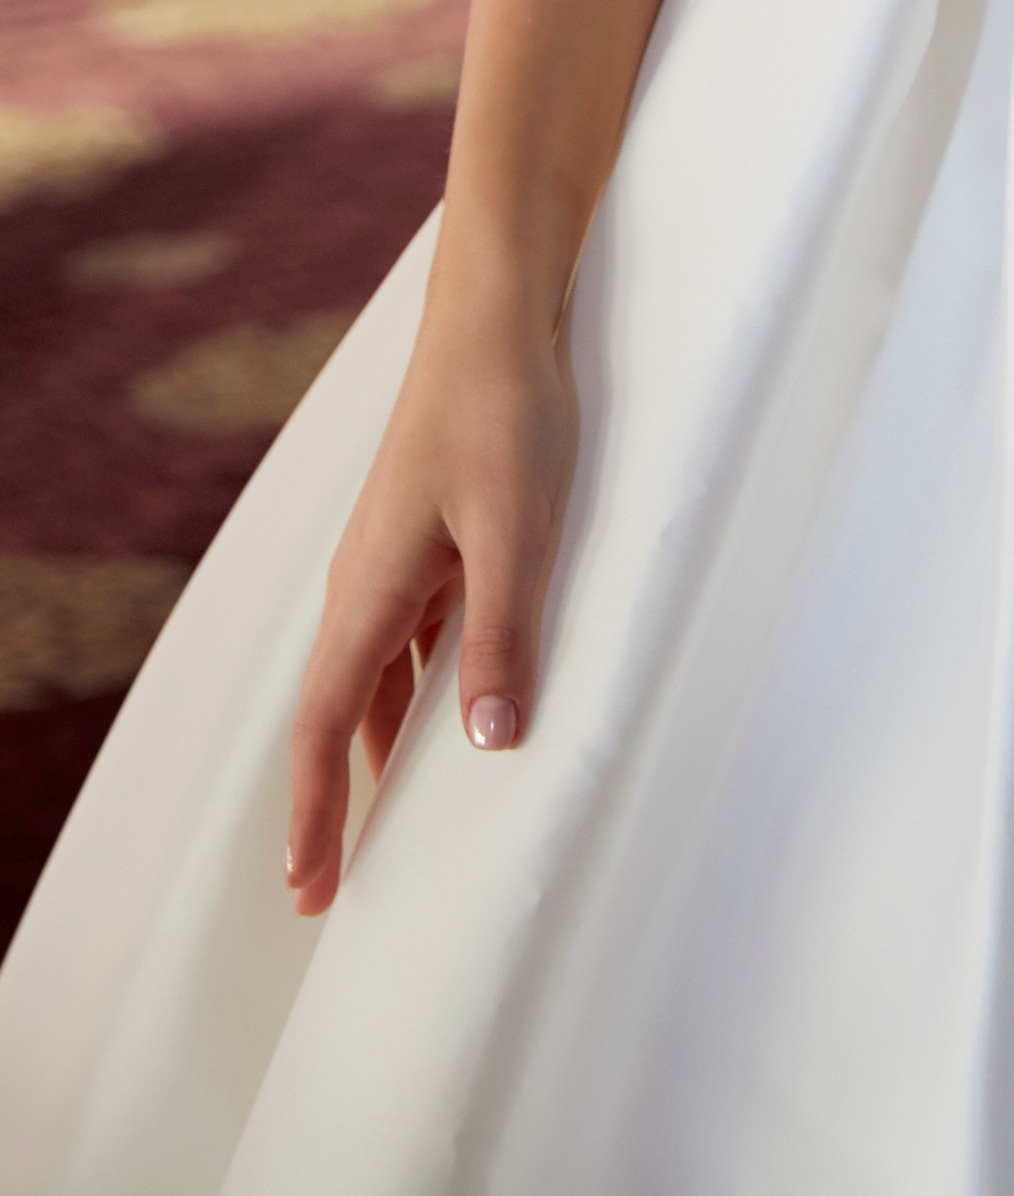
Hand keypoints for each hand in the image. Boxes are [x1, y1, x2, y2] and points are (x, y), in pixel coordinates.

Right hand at [285, 279, 577, 915]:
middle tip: (332, 885)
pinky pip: (416, 635)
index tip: (308, 889)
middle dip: (335, 798)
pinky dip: (423, 689)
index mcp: (368, 589)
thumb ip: (503, 635)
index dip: (316, 811)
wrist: (499, 313)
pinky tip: (461, 712)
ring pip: (379, 675)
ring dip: (380, 748)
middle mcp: (368, 580)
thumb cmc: (503, 411)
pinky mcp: (433, 536)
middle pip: (341, 712)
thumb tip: (490, 744)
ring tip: (394, 822)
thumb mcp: (516, 530)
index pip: (327, 725)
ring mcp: (398, 557)